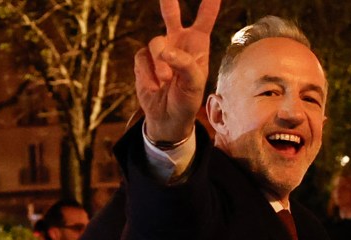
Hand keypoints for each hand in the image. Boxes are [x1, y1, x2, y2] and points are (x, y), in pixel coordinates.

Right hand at [134, 0, 221, 144]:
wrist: (166, 117)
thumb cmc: (186, 100)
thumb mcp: (194, 84)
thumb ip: (184, 64)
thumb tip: (164, 51)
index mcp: (197, 46)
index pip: (204, 20)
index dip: (208, 5)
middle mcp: (178, 42)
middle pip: (171, 15)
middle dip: (168, 2)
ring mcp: (160, 49)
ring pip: (156, 42)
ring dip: (161, 63)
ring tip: (166, 79)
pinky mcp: (144, 59)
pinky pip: (143, 57)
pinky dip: (148, 72)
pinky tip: (155, 83)